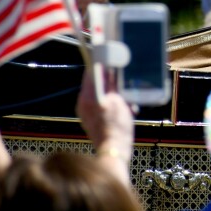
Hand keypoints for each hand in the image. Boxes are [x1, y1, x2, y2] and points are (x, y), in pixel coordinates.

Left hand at [76, 67, 134, 184]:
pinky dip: (112, 103)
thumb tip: (109, 69)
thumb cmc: (116, 128)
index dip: (101, 63)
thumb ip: (112, 84)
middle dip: (111, 81)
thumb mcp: (119, 101)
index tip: (111, 57)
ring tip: (127, 100)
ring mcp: (86, 112)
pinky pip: (102, 104)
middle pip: (97, 83)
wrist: (114, 152)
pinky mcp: (91, 120)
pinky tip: (125, 109)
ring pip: (101, 93)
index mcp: (87, 97)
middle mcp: (83, 103)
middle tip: (123, 82)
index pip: (91, 72)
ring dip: (114, 93)